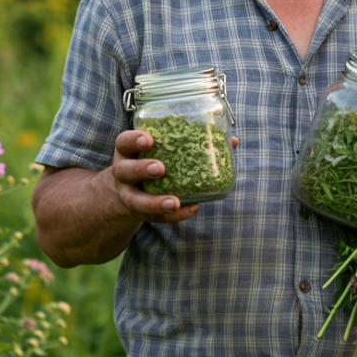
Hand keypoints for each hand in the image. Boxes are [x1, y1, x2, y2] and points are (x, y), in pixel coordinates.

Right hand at [109, 130, 238, 223]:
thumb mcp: (163, 149)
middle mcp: (123, 173)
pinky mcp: (140, 213)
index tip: (149, 139)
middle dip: (141, 169)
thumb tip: (232, 141)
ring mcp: (129, 195)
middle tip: (160, 168)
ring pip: (136, 201)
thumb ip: (191, 142)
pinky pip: (155, 218)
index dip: (134, 140)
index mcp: (128, 152)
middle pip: (125, 171)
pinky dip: (173, 216)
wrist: (131, 190)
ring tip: (173, 202)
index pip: (124, 142)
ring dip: (155, 202)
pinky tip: (190, 209)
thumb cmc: (154, 160)